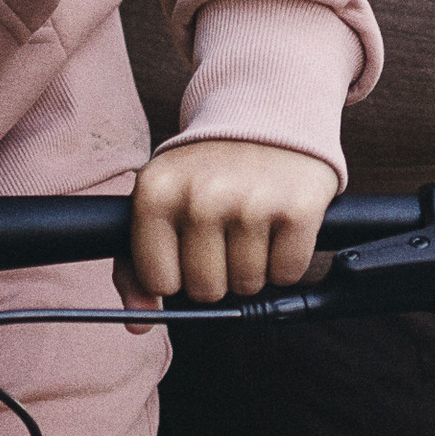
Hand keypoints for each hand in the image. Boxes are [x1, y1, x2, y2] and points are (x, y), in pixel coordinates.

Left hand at [122, 139, 339, 310]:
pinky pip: (289, 274)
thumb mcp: (160, 199)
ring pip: (249, 286)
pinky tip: (278, 224)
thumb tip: (139, 324)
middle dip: (218, 273)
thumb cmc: (207, 168)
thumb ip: (136, 264)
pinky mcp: (298, 209)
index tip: (187, 248)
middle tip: (225, 233)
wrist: (268, 112)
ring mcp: (251, 203)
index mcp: (156, 193)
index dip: (177, 274)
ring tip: (252, 224)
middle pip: (206, 290)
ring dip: (254, 267)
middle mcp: (201, 197)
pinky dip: (287, 260)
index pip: (160, 282)